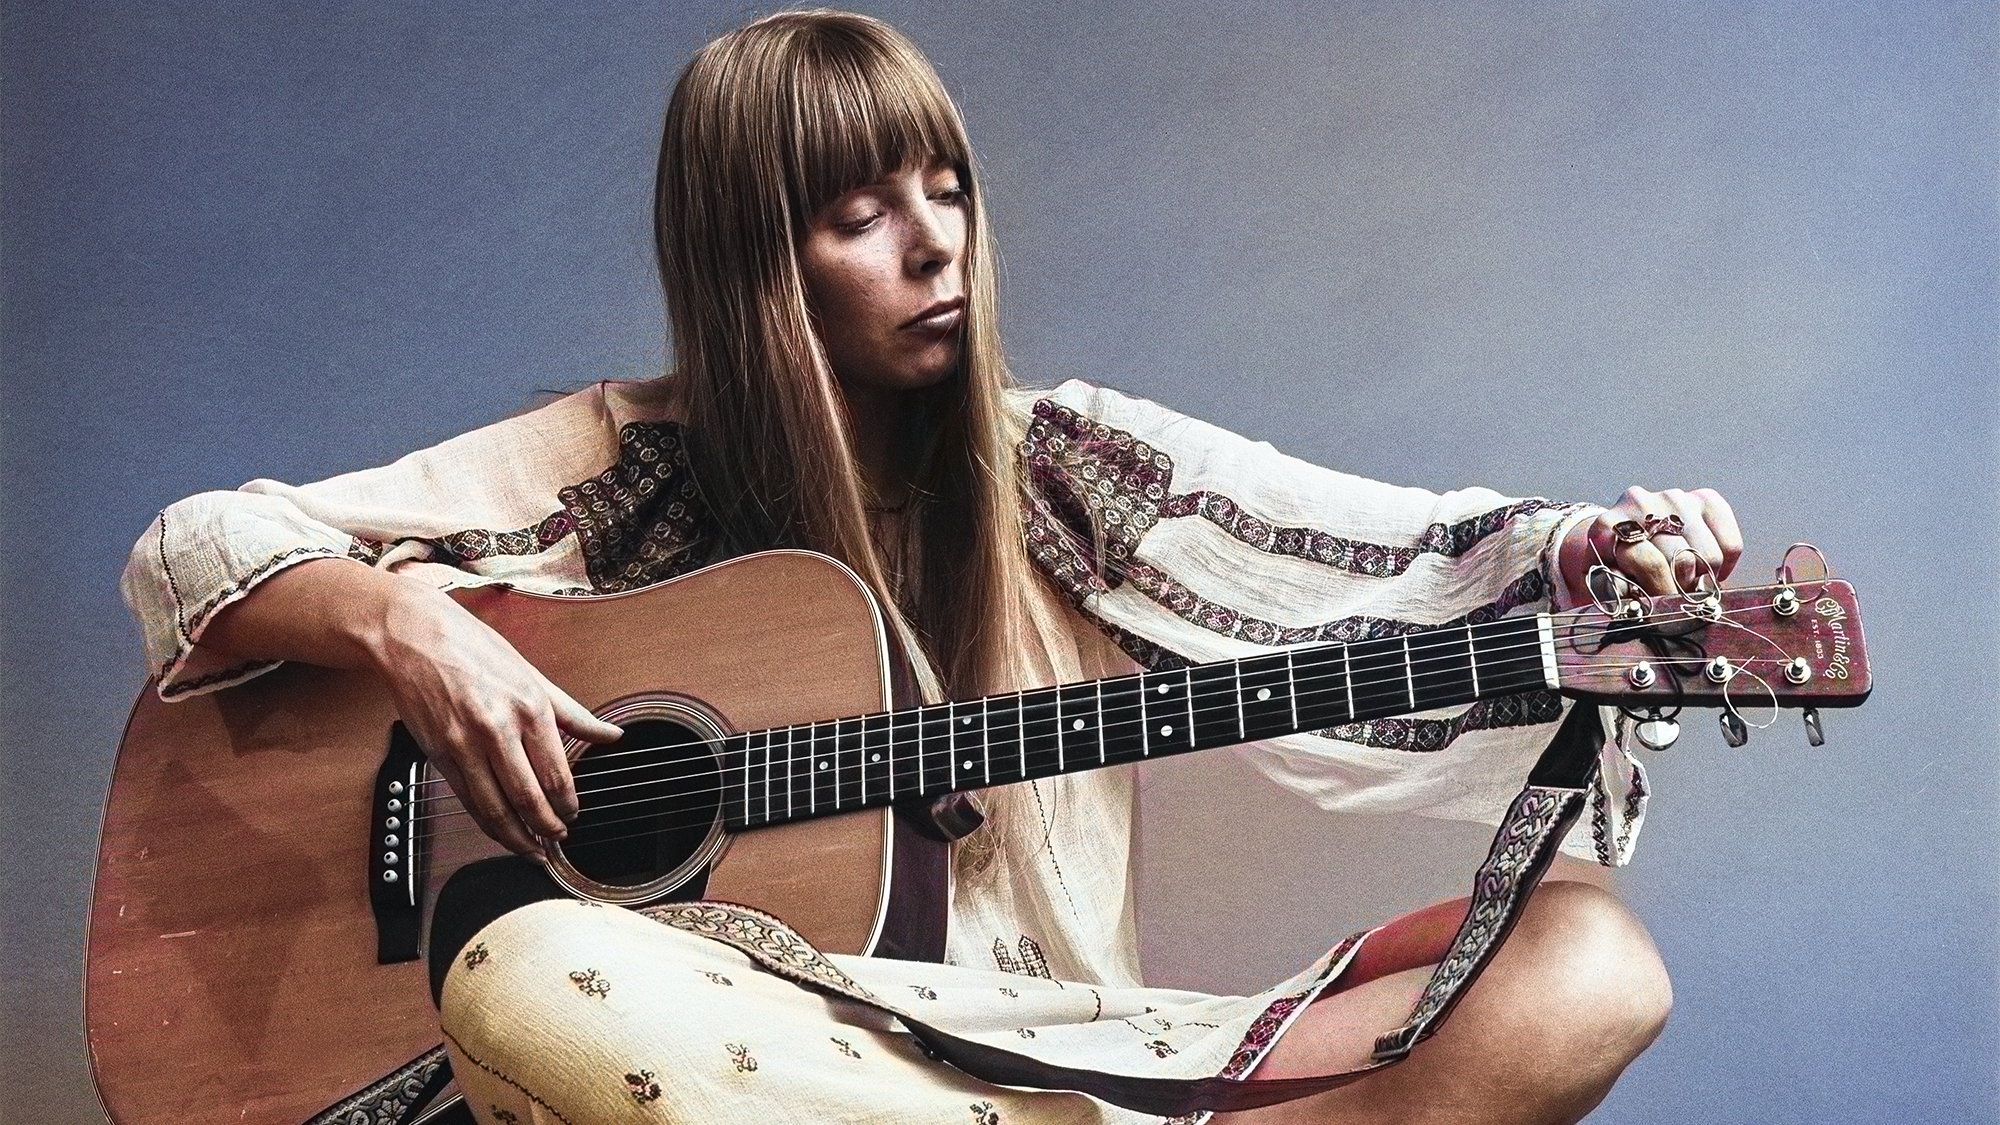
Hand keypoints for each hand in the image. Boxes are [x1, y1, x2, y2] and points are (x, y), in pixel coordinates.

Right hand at [371, 582, 622, 855]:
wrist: (414, 636)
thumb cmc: (474, 649)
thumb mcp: (534, 676)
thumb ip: (575, 714)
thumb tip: (612, 735)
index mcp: (529, 708)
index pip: (556, 773)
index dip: (567, 804)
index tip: (573, 816)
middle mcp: (498, 729)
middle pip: (527, 797)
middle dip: (545, 828)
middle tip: (556, 840)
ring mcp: (464, 744)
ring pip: (495, 807)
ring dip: (516, 837)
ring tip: (532, 849)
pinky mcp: (438, 754)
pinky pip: (467, 799)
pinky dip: (486, 822)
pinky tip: (499, 830)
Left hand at [1559, 486, 1743, 603]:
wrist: (1619, 532)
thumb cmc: (1613, 564)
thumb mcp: (1602, 580)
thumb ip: (1613, 590)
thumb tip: (1633, 599)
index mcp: (1609, 526)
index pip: (1650, 563)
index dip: (1662, 591)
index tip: (1665, 606)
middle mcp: (1641, 504)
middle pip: (1683, 560)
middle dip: (1681, 588)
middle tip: (1674, 595)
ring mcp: (1674, 498)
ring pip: (1709, 554)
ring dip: (1701, 577)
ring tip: (1685, 580)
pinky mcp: (1704, 499)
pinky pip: (1731, 544)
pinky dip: (1724, 565)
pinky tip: (1705, 569)